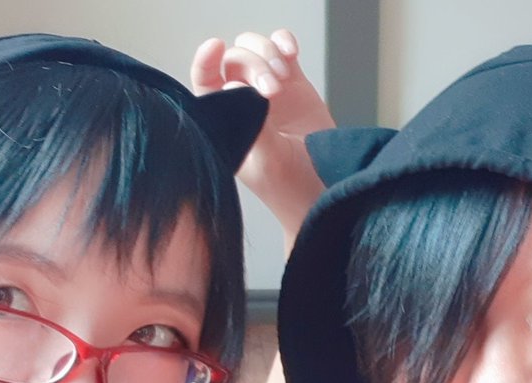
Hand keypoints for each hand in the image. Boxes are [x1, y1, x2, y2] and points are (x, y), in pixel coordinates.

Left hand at [191, 30, 334, 248]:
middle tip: (273, 89)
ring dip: (269, 54)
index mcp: (226, 122)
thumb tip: (234, 85)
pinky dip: (284, 43)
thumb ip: (254, 125)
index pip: (205, 83)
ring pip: (256, 50)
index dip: (205, 60)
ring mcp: (268, 91)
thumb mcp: (269, 161)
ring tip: (284, 79)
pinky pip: (283, 51)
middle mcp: (242, 103)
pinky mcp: (294, 85)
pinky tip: (290, 52)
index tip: (215, 46)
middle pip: (236, 61)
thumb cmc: (290, 187)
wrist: (326, 191)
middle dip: (254, 66)